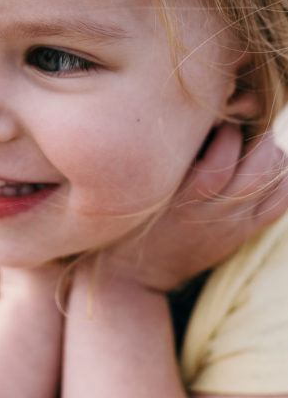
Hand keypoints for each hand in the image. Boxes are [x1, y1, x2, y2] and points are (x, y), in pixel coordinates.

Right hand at [93, 123, 287, 292]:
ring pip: (274, 185)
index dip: (228, 135)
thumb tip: (193, 121)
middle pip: (259, 172)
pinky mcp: (240, 235)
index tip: (217, 122)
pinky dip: (281, 180)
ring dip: (274, 158)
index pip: (222, 165)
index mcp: (182, 201)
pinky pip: (279, 205)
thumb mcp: (135, 190)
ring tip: (256, 145)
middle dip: (260, 140)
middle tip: (247, 126)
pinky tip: (265, 168)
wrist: (131, 276)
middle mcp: (212, 215)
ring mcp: (231, 227)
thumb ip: (163, 160)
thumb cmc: (125, 222)